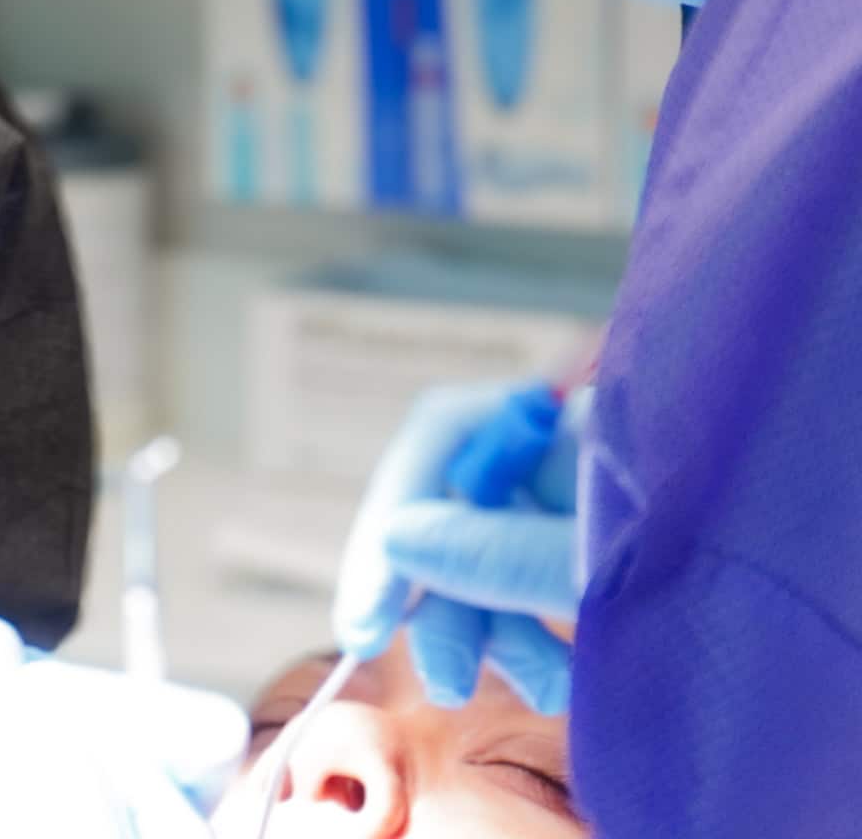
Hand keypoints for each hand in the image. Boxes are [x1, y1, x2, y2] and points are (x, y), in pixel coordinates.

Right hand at [334, 381, 588, 714]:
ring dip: (489, 625)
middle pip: (458, 496)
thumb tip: (395, 542)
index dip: (392, 519)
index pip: (441, 434)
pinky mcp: (597, 544)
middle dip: (443, 594)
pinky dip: (527, 628)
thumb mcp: (608, 564)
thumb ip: (504, 553)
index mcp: (570, 411)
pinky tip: (554, 679)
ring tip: (531, 687)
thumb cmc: (733, 577)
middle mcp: (563, 440)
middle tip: (445, 678)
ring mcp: (582, 492)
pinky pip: (531, 577)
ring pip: (491, 547)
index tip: (365, 620)